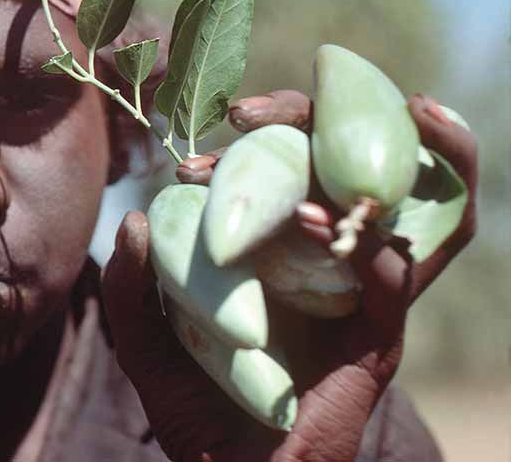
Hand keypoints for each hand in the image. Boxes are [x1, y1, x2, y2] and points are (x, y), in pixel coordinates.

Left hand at [101, 90, 476, 461]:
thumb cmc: (196, 410)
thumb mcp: (148, 347)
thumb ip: (132, 293)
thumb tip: (134, 221)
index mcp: (268, 257)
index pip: (279, 172)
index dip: (261, 131)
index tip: (222, 114)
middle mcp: (314, 268)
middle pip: (327, 173)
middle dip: (299, 124)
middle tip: (248, 111)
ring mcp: (348, 300)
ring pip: (371, 216)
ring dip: (340, 178)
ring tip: (297, 154)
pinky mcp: (375, 339)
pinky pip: (390, 284)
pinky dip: (370, 252)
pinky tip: (317, 226)